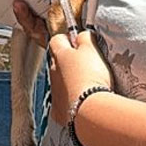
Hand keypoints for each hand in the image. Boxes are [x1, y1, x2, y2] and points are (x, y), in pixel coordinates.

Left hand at [14, 2, 112, 126]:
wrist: (90, 109)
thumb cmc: (91, 78)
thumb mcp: (92, 49)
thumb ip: (85, 38)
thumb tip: (82, 34)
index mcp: (60, 55)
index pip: (57, 39)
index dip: (68, 39)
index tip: (78, 42)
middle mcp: (53, 73)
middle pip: (57, 61)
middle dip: (69, 61)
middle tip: (88, 65)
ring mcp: (55, 92)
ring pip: (60, 82)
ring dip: (71, 82)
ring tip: (89, 85)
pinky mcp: (59, 111)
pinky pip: (64, 102)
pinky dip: (72, 101)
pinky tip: (84, 101)